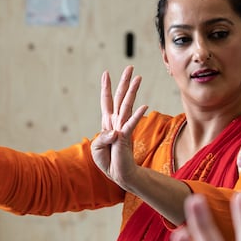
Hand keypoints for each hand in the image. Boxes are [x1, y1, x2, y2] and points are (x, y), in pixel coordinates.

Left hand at [90, 67, 147, 187]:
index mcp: (107, 123)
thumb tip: (114, 132)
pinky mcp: (126, 137)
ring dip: (132, 91)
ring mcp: (122, 127)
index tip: (106, 73)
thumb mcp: (96, 149)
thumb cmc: (107, 160)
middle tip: (130, 67)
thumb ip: (101, 139)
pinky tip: (144, 106)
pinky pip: (130, 124)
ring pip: (126, 105)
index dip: (105, 88)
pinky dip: (136, 115)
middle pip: (120, 98)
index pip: (106, 102)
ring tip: (138, 78)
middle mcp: (116, 122)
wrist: (118, 174)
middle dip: (124, 82)